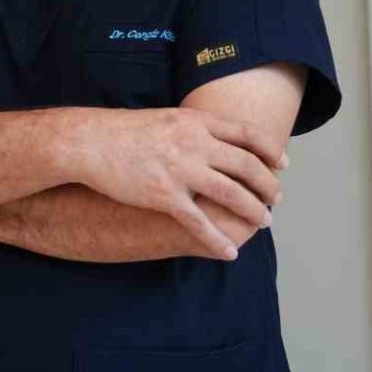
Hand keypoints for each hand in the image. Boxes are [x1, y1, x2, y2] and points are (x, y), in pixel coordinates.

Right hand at [70, 107, 285, 260]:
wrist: (89, 142)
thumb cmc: (123, 131)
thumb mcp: (166, 118)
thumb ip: (194, 128)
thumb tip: (216, 138)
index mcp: (195, 122)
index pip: (246, 134)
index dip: (270, 150)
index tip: (283, 164)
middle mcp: (194, 143)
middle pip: (247, 166)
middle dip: (268, 185)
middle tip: (277, 198)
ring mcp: (181, 170)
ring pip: (232, 195)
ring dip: (254, 211)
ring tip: (263, 222)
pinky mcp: (164, 195)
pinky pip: (199, 223)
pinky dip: (218, 240)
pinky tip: (229, 252)